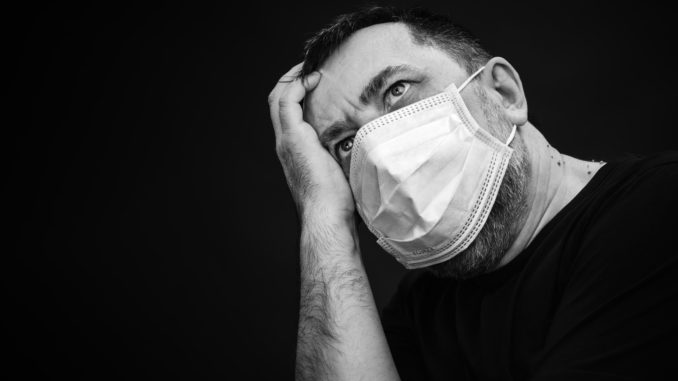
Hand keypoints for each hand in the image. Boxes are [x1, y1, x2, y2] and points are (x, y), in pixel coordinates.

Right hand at [268, 63, 354, 220]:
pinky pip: (287, 101)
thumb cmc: (339, 204)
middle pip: (277, 101)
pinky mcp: (293, 138)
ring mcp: (286, 141)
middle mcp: (285, 144)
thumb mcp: (343, 173)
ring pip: (278, 97)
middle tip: (311, 67)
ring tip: (312, 66)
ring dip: (293, 77)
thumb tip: (374, 152)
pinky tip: (315, 78)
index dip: (297, 94)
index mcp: (295, 152)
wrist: (327, 216)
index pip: (287, 114)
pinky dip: (297, 85)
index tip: (316, 81)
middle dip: (292, 80)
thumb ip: (348, 158)